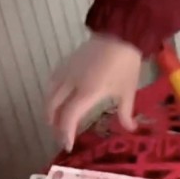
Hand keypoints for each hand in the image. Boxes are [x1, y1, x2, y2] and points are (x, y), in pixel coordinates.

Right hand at [47, 33, 141, 149]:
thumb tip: (130, 129)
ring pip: (49, 94)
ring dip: (50, 110)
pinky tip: (57, 98)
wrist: (120, 32)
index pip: (68, 117)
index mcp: (87, 92)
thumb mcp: (128, 90)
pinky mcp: (65, 63)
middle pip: (53, 107)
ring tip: (55, 120)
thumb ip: (126, 112)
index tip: (67, 145)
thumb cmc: (125, 63)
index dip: (65, 133)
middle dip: (54, 125)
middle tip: (61, 136)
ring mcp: (66, 72)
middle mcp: (71, 83)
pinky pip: (52, 83)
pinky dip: (52, 95)